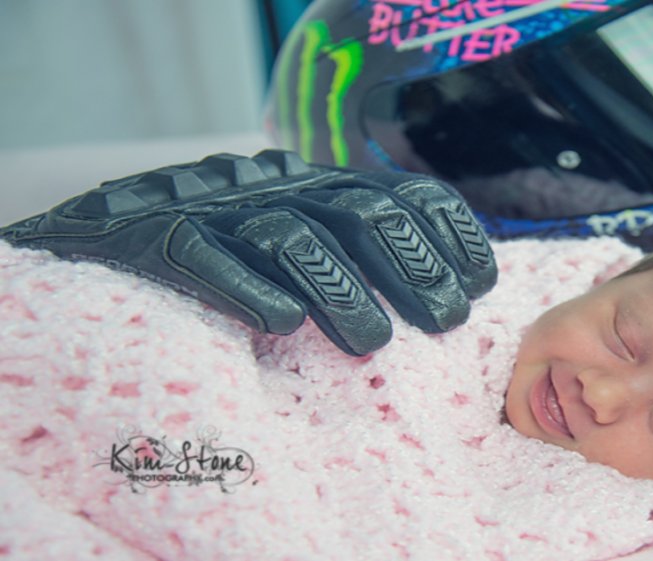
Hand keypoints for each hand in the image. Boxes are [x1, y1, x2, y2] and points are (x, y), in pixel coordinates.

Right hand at [0, 150, 496, 355]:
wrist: (104, 232)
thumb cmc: (227, 251)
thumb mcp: (307, 239)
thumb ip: (364, 255)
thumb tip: (447, 297)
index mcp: (321, 183)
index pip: (401, 192)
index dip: (447, 232)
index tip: (479, 283)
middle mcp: (278, 183)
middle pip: (358, 210)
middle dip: (411, 265)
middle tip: (443, 321)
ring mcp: (217, 205)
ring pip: (289, 233)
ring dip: (340, 287)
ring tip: (372, 343)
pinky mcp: (154, 235)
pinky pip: (201, 254)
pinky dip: (245, 285)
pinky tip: (279, 322)